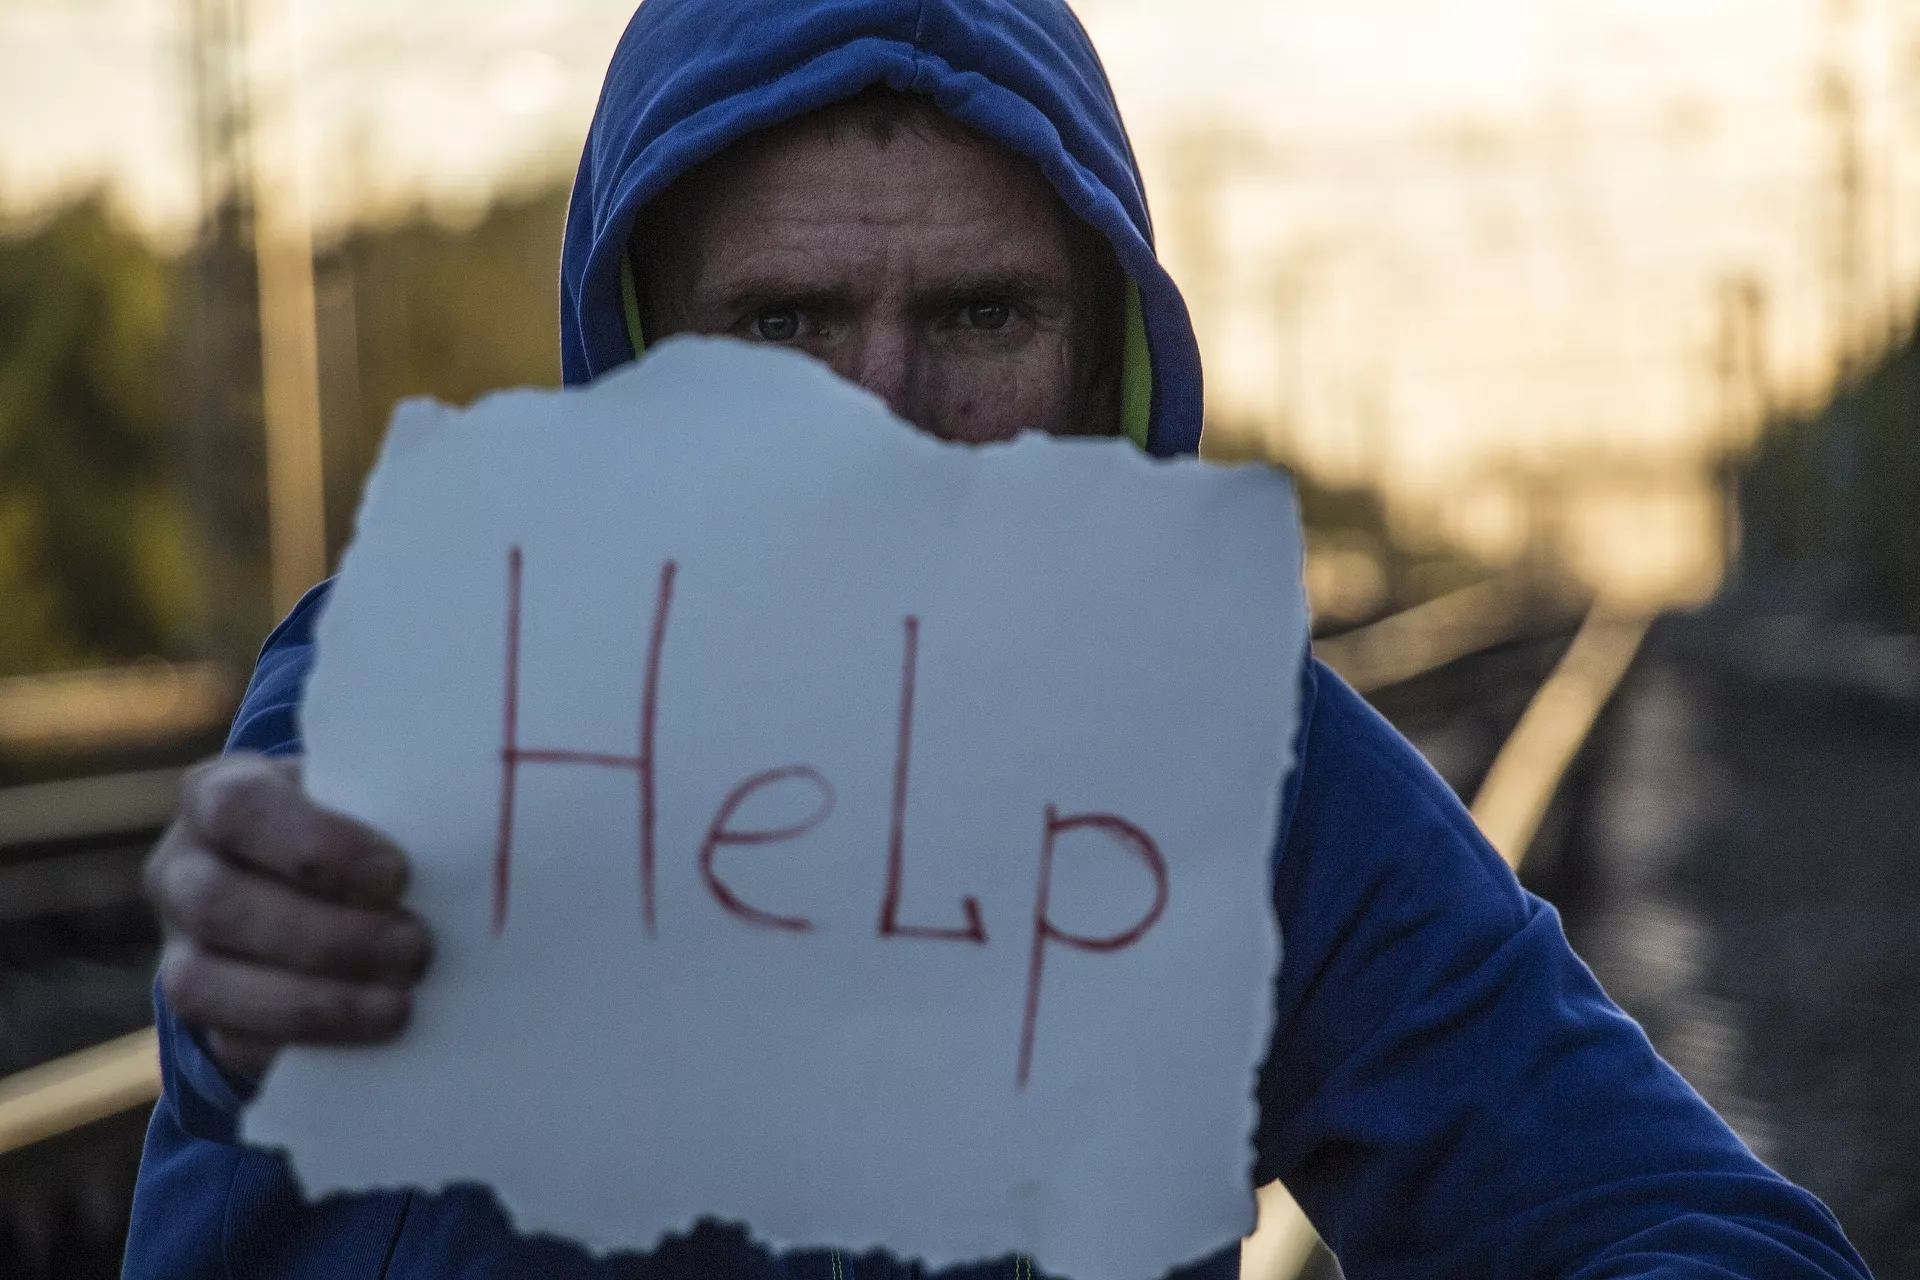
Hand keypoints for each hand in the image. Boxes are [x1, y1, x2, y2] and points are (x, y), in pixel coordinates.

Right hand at [145, 754, 431, 1075]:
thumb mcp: (368, 802)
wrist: (317, 887)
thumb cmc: (359, 830)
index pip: (239, 811)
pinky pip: (230, 1043)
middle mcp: (181, 871)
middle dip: (328, 937)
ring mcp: (178, 949)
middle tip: (417, 947)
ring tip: (401, 1004)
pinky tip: (370, 1035)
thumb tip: (469, 845)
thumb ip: (393, 814)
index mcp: (218, 796)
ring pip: (206, 985)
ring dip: (314, 1002)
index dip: (318, 848)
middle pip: (222, 906)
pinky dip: (305, 1044)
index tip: (398, 874)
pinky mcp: (201, 1018)